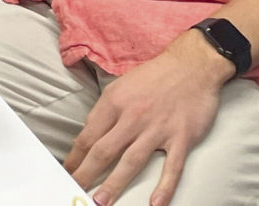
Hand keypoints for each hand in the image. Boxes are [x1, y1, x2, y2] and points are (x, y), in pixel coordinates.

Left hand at [63, 34, 228, 204]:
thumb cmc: (154, 76)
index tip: (66, 171)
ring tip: (101, 201)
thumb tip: (90, 131)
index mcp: (113, 103)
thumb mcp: (120, 86)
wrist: (191, 66)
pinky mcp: (181, 138)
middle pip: (103, 151)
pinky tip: (154, 203)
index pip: (87, 136)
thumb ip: (105, 110)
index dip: (75, 157)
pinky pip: (172, 167)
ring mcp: (157, 129)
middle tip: (74, 188)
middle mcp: (132, 117)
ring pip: (131, 162)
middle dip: (86, 174)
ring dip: (115, 184)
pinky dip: (164, 186)